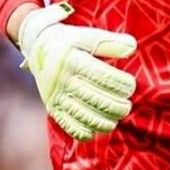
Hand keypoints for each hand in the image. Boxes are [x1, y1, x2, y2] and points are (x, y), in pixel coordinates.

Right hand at [19, 2, 136, 141]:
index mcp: (72, 60)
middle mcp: (62, 79)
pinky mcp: (52, 107)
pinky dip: (84, 132)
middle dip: (116, 107)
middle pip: (95, 99)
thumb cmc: (70, 41)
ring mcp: (56, 96)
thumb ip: (110, 42)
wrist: (38, 47)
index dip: (120, 84)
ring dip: (104, 122)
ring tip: (115, 119)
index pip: (101, 76)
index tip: (130, 86)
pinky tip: (96, 129)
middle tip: (126, 106)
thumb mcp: (87, 37)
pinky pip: (68, 126)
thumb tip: (132, 48)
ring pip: (83, 116)